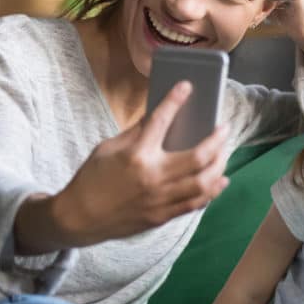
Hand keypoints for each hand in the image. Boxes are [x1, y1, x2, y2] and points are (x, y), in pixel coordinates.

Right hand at [17, 82, 229, 251]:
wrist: (79, 218)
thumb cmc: (91, 179)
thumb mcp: (108, 149)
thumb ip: (135, 133)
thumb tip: (157, 116)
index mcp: (136, 154)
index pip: (161, 120)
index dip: (175, 99)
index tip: (187, 86)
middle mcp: (152, 176)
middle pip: (198, 156)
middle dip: (217, 140)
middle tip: (224, 128)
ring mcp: (159, 199)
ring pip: (203, 183)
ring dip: (220, 166)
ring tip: (224, 154)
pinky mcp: (162, 216)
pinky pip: (194, 203)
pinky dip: (211, 191)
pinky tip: (219, 180)